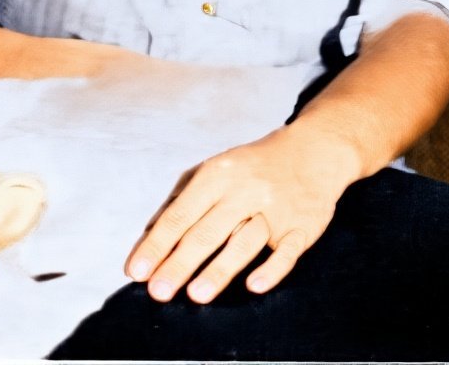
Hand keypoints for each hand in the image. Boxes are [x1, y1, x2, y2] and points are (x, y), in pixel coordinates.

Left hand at [125, 124, 359, 302]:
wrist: (311, 152)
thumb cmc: (252, 167)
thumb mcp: (214, 169)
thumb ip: (183, 197)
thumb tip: (152, 231)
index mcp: (216, 175)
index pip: (179, 214)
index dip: (157, 243)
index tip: (136, 270)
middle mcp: (243, 192)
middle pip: (206, 232)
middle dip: (179, 263)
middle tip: (157, 292)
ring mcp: (275, 211)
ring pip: (244, 243)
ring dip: (219, 269)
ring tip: (195, 295)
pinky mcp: (302, 228)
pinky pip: (287, 252)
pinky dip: (271, 269)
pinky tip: (254, 286)